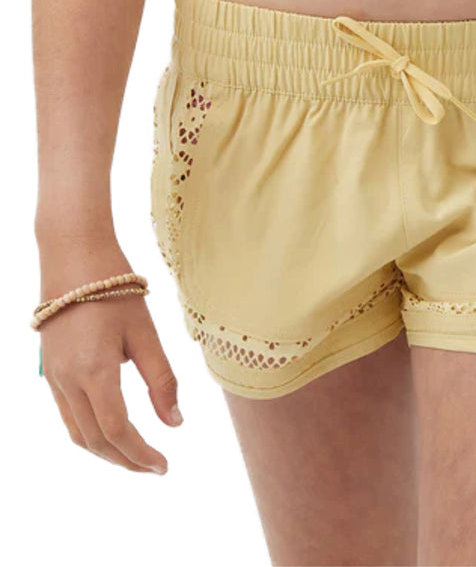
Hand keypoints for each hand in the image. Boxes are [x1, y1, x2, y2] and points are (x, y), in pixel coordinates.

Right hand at [37, 238, 181, 473]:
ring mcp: (53, 377)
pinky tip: (112, 430)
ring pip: (76, 432)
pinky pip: (67, 415)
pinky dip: (90, 432)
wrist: (74, 256)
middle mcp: (67, 381)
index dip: (140, 453)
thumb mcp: (145, 333)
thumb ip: (161, 380)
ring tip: (137, 455)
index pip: (116, 430)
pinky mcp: (51, 370)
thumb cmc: (115, 290)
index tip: (164, 465)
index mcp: (93, 372)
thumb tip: (176, 422)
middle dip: (125, 460)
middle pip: (94, 440)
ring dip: (106, 451)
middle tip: (155, 467)